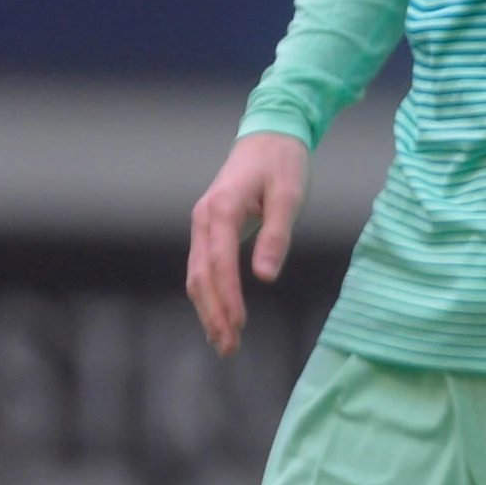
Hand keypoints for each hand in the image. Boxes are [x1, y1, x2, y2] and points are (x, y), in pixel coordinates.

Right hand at [186, 130, 309, 355]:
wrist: (268, 136)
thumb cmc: (282, 164)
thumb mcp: (288, 196)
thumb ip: (276, 235)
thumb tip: (265, 276)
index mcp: (221, 211)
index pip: (219, 264)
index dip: (227, 298)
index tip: (238, 325)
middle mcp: (204, 220)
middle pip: (200, 276)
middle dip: (213, 314)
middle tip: (229, 348)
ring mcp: (202, 224)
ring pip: (197, 275)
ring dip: (209, 309)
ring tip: (224, 341)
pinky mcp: (209, 228)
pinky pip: (203, 267)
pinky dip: (210, 294)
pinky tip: (220, 314)